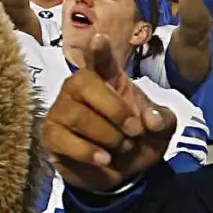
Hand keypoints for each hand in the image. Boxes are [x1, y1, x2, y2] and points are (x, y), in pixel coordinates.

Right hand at [44, 34, 176, 192]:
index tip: (100, 38)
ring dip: (107, 135)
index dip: (100, 50)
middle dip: (115, 110)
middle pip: (86, 83)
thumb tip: (151, 120)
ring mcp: (62, 110)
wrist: (122, 174)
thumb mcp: (160, 129)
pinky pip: (64, 139)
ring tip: (122, 147)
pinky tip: (105, 159)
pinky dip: (88, 151)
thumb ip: (161, 119)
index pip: (100, 59)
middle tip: (135, 132)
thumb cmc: (137, 139)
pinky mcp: (51, 135)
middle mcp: (79, 88)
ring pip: (78, 115)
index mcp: (107, 79)